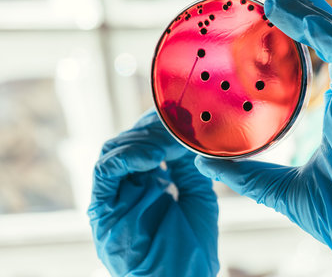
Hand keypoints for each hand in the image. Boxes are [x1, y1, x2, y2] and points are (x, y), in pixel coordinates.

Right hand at [88, 110, 218, 276]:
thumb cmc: (191, 246)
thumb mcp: (197, 195)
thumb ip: (189, 166)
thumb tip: (187, 136)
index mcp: (147, 183)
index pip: (146, 143)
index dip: (161, 126)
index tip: (181, 115)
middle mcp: (127, 186)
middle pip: (130, 142)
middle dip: (153, 129)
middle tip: (175, 122)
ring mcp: (113, 196)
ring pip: (115, 150)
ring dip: (143, 140)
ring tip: (167, 140)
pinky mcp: (102, 209)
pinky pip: (106, 170)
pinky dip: (128, 156)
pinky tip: (152, 157)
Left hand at [195, 0, 331, 275]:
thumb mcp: (276, 185)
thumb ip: (244, 171)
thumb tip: (205, 160)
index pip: (320, 63)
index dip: (299, 37)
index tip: (273, 19)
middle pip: (329, 43)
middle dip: (302, 14)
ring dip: (309, 14)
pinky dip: (327, 33)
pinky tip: (303, 17)